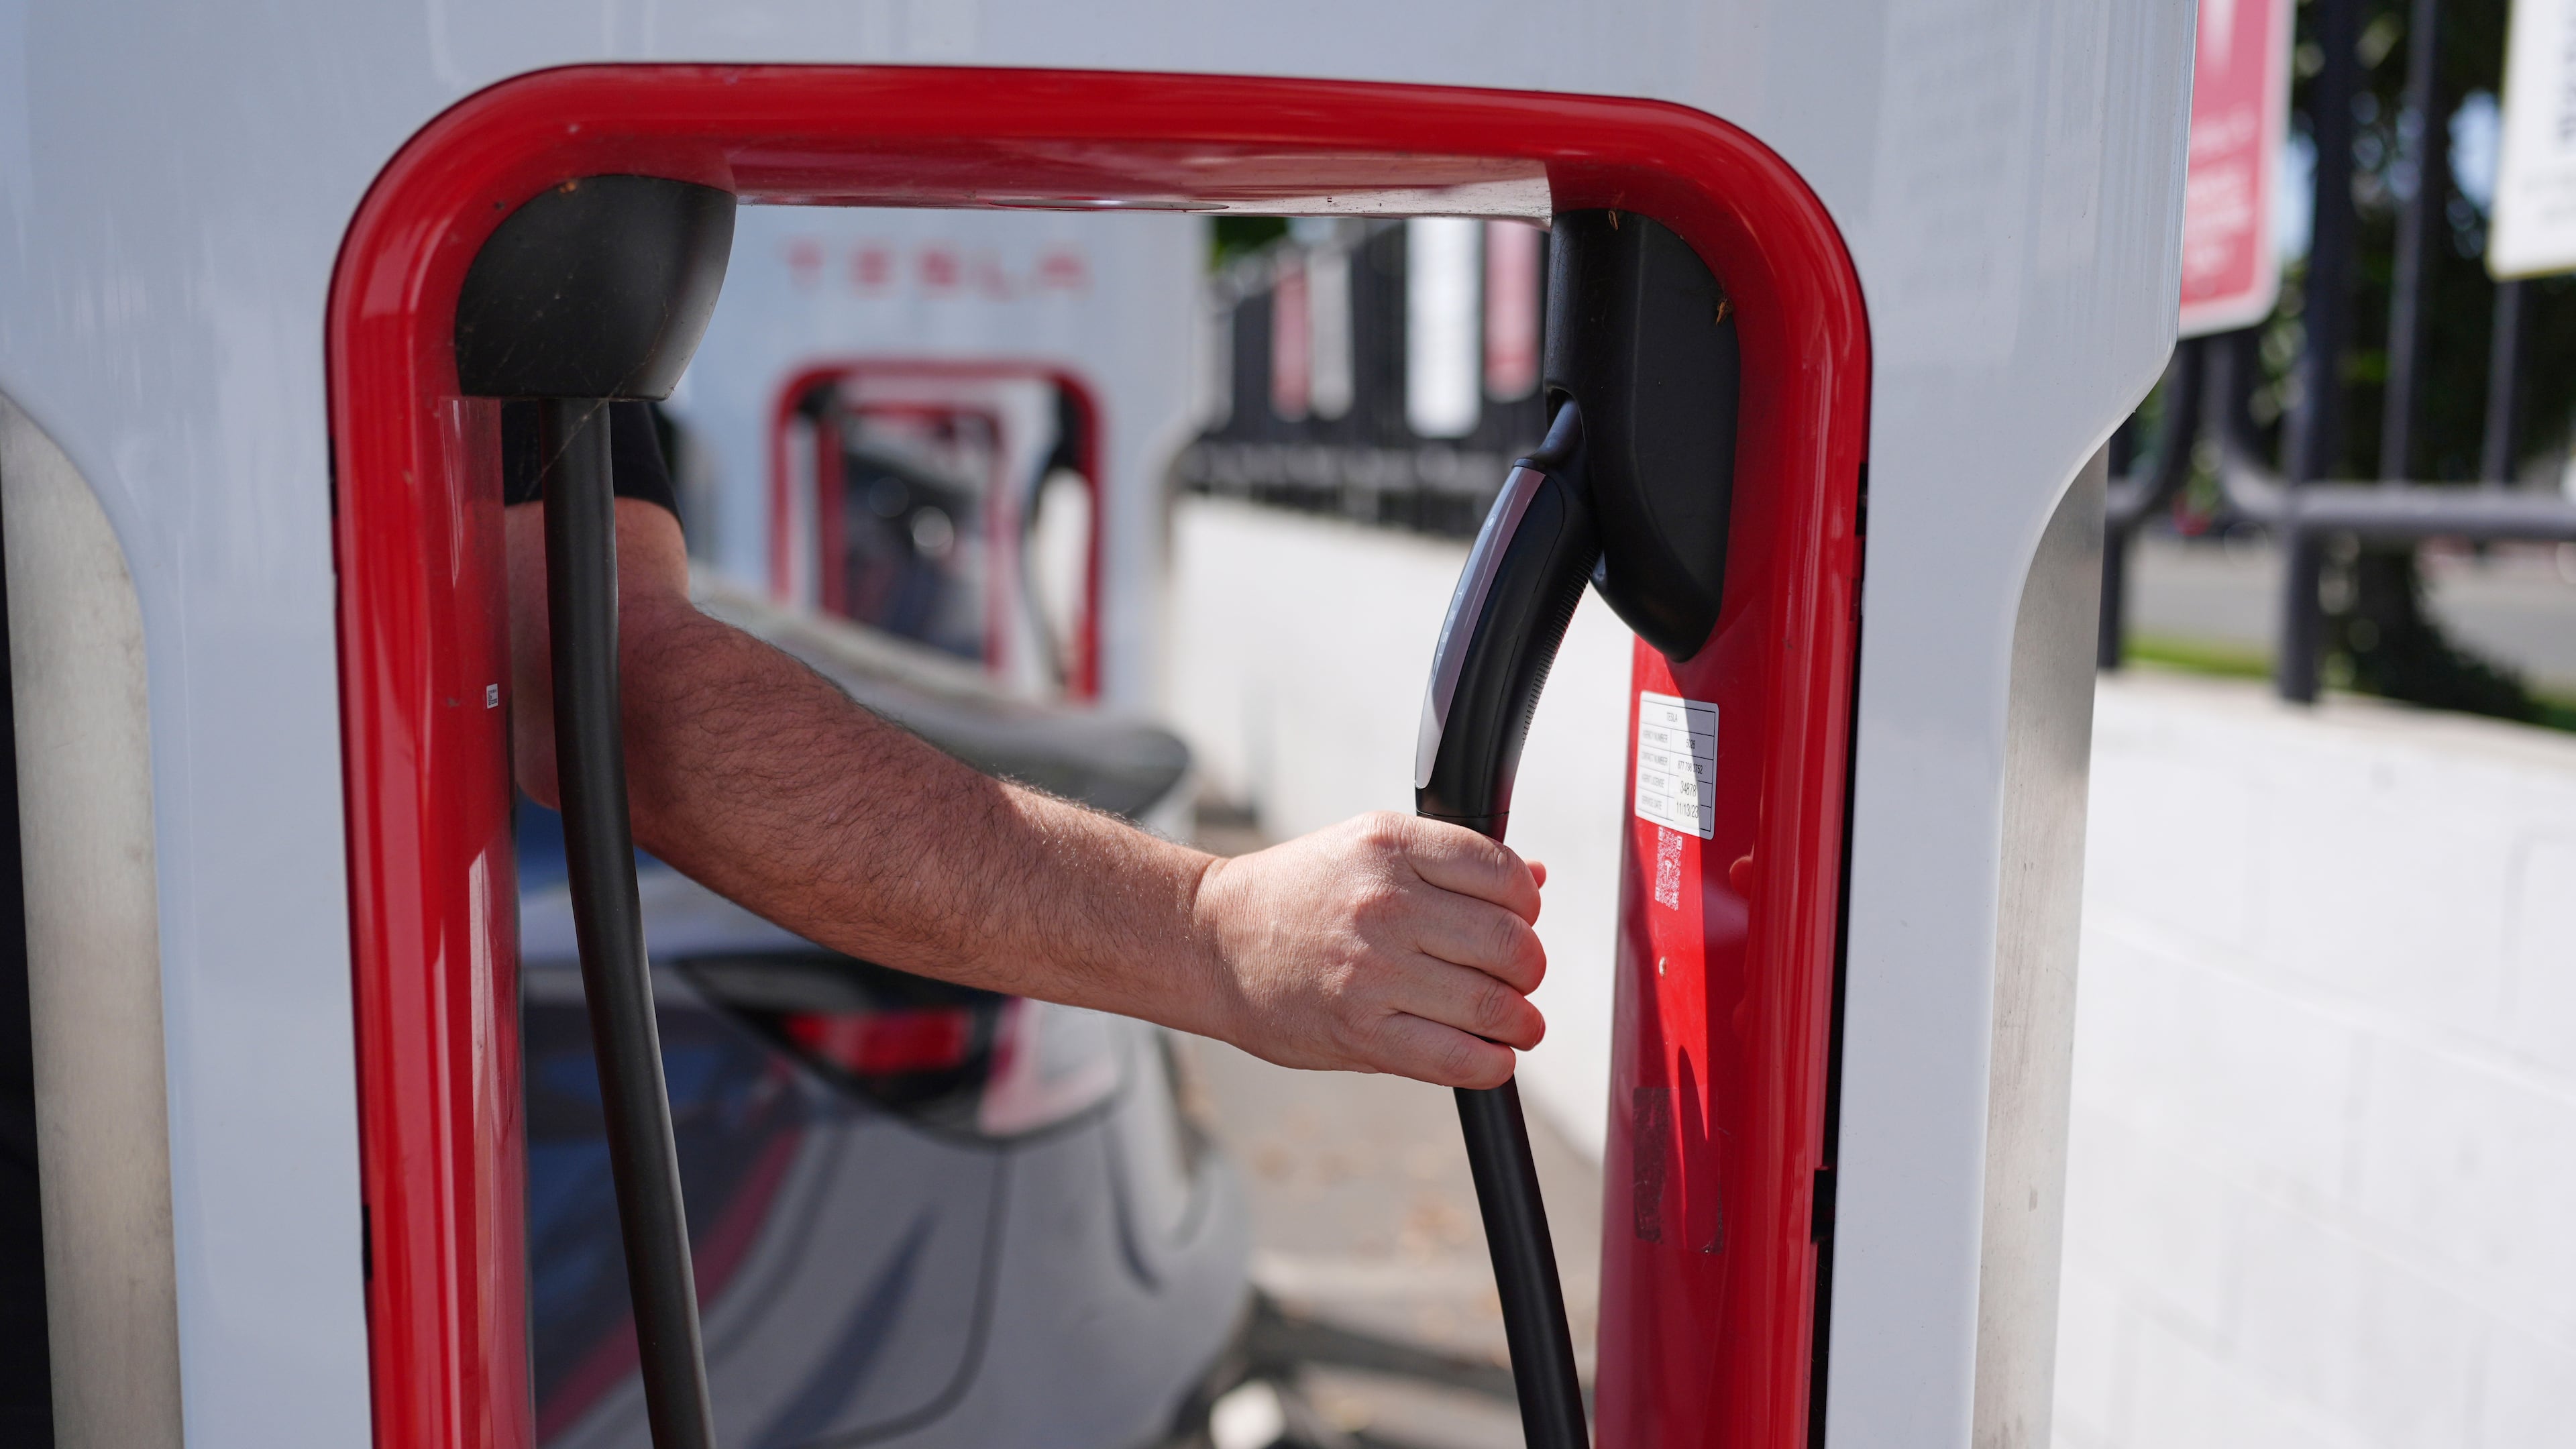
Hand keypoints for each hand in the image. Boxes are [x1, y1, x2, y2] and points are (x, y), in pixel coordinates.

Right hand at [1186, 812, 1548, 1088]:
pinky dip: (1490, 1065)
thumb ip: (1449, 864)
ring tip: (1516, 1026)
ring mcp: (1373, 969)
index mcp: (1390, 846)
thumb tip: (1535, 878)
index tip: (1520, 924)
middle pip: (1509, 944)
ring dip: (1520, 1023)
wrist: (1210, 941)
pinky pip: (1456, 1058)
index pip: (1504, 873)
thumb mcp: (1366, 850)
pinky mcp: (1360, 1031)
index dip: (1527, 907)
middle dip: (1529, 971)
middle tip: (1520, 981)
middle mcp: (1385, 903)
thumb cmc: (1293, 895)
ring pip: (1491, 1005)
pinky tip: (1490, 1058)